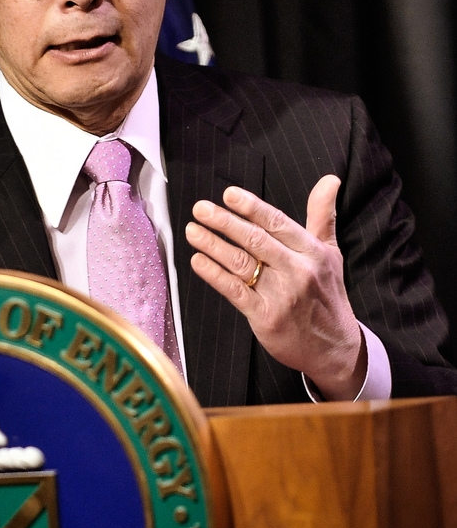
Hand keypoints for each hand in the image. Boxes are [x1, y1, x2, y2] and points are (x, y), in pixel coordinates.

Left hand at [184, 175, 366, 399]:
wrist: (335, 348)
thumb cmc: (328, 295)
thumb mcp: (331, 253)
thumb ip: (322, 215)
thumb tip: (329, 179)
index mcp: (312, 252)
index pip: (277, 223)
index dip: (251, 207)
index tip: (228, 194)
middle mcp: (298, 271)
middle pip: (255, 240)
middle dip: (224, 222)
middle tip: (200, 208)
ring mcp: (281, 295)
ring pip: (241, 263)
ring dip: (213, 245)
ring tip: (192, 231)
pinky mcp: (266, 318)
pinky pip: (235, 291)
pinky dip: (214, 275)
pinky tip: (198, 261)